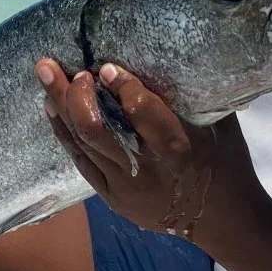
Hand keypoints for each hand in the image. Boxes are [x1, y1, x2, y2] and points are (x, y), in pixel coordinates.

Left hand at [35, 59, 264, 246]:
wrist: (222, 219)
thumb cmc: (225, 159)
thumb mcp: (220, 124)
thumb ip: (190, 94)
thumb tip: (167, 52)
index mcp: (179, 148)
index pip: (142, 113)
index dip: (121, 87)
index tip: (106, 65)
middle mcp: (146, 169)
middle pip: (96, 129)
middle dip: (72, 94)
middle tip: (58, 64)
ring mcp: (124, 188)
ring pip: (81, 143)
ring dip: (60, 107)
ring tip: (46, 74)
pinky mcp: (111, 199)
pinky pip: (80, 161)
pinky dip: (64, 132)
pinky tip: (52, 108)